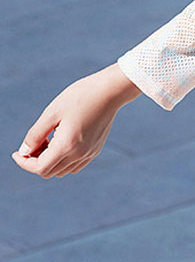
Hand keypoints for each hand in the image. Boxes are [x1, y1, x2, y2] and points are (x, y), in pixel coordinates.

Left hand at [10, 63, 140, 178]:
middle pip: (49, 172)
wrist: (110, 90)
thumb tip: (24, 151)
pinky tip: (61, 142)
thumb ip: (35, 134)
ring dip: (49, 162)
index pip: (39, 168)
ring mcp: (89, 153)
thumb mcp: (52, 112)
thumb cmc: (80, 96)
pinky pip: (75, 165)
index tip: (16, 153)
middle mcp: (79, 154)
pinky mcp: (96, 149)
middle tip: (33, 143)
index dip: (24, 163)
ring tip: (47, 140)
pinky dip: (63, 161)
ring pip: (62, 171)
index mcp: (67, 145)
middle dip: (36, 162)